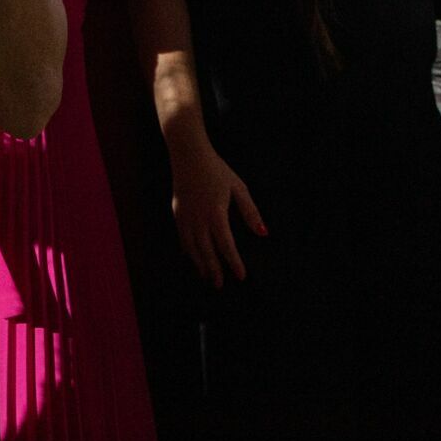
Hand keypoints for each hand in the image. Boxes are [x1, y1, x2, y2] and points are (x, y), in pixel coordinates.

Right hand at [171, 143, 265, 289]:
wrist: (188, 155)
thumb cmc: (216, 170)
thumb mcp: (238, 188)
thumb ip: (250, 212)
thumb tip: (263, 233)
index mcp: (216, 213)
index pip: (226, 245)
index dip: (234, 262)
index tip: (241, 276)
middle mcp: (198, 218)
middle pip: (206, 251)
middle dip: (213, 270)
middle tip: (220, 285)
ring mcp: (185, 216)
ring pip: (191, 248)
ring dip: (199, 264)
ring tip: (206, 277)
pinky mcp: (177, 213)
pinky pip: (182, 238)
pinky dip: (187, 251)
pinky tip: (192, 257)